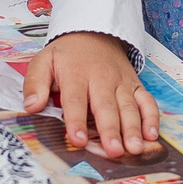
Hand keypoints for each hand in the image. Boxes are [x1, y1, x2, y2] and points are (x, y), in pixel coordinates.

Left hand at [23, 32, 161, 158]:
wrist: (94, 32)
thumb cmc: (67, 54)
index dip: (76, 121)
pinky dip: (151, 117)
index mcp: (76, 74)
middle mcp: (102, 79)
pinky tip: (151, 135)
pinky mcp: (134, 85)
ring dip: (132, 128)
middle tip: (113, 151)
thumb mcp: (44, 61)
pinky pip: (147, 101)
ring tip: (134, 148)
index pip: (76, 100)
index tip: (78, 140)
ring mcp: (121, 82)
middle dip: (110, 130)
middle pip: (106, 107)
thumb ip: (35, 83)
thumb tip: (31, 106)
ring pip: (129, 107)